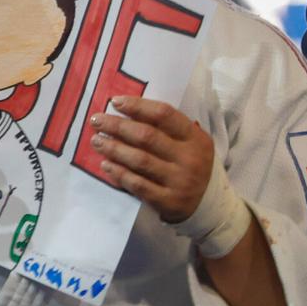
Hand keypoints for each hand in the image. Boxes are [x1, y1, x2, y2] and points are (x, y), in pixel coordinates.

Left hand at [89, 96, 213, 222]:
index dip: (138, 106)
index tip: (115, 101)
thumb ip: (168, 128)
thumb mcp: (191, 142)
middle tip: (97, 120)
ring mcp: (179, 181)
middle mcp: (189, 158)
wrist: (209, 204)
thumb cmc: (192, 165)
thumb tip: (128, 112)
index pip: (164, 115)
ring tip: (96, 140)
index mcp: (195, 138)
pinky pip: (138, 185)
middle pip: (147, 136)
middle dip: (118, 126)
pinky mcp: (168, 201)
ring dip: (114, 148)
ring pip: (140, 160)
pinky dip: (119, 173)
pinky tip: (105, 164)